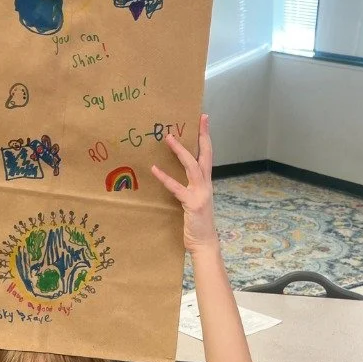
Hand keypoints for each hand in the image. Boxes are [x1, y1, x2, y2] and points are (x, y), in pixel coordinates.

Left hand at [152, 114, 216, 254]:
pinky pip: (177, 188)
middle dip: (202, 136)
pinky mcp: (192, 204)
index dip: (206, 137)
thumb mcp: (194, 201)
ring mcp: (200, 194)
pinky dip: (165, 178)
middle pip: (205, 155)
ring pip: (192, 166)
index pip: (207, 155)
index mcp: (206, 183)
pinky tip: (155, 169)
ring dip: (181, 151)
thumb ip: (188, 187)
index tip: (204, 119)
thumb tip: (175, 176)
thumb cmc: (197, 223)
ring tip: (169, 138)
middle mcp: (206, 185)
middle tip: (200, 118)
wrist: (204, 243)